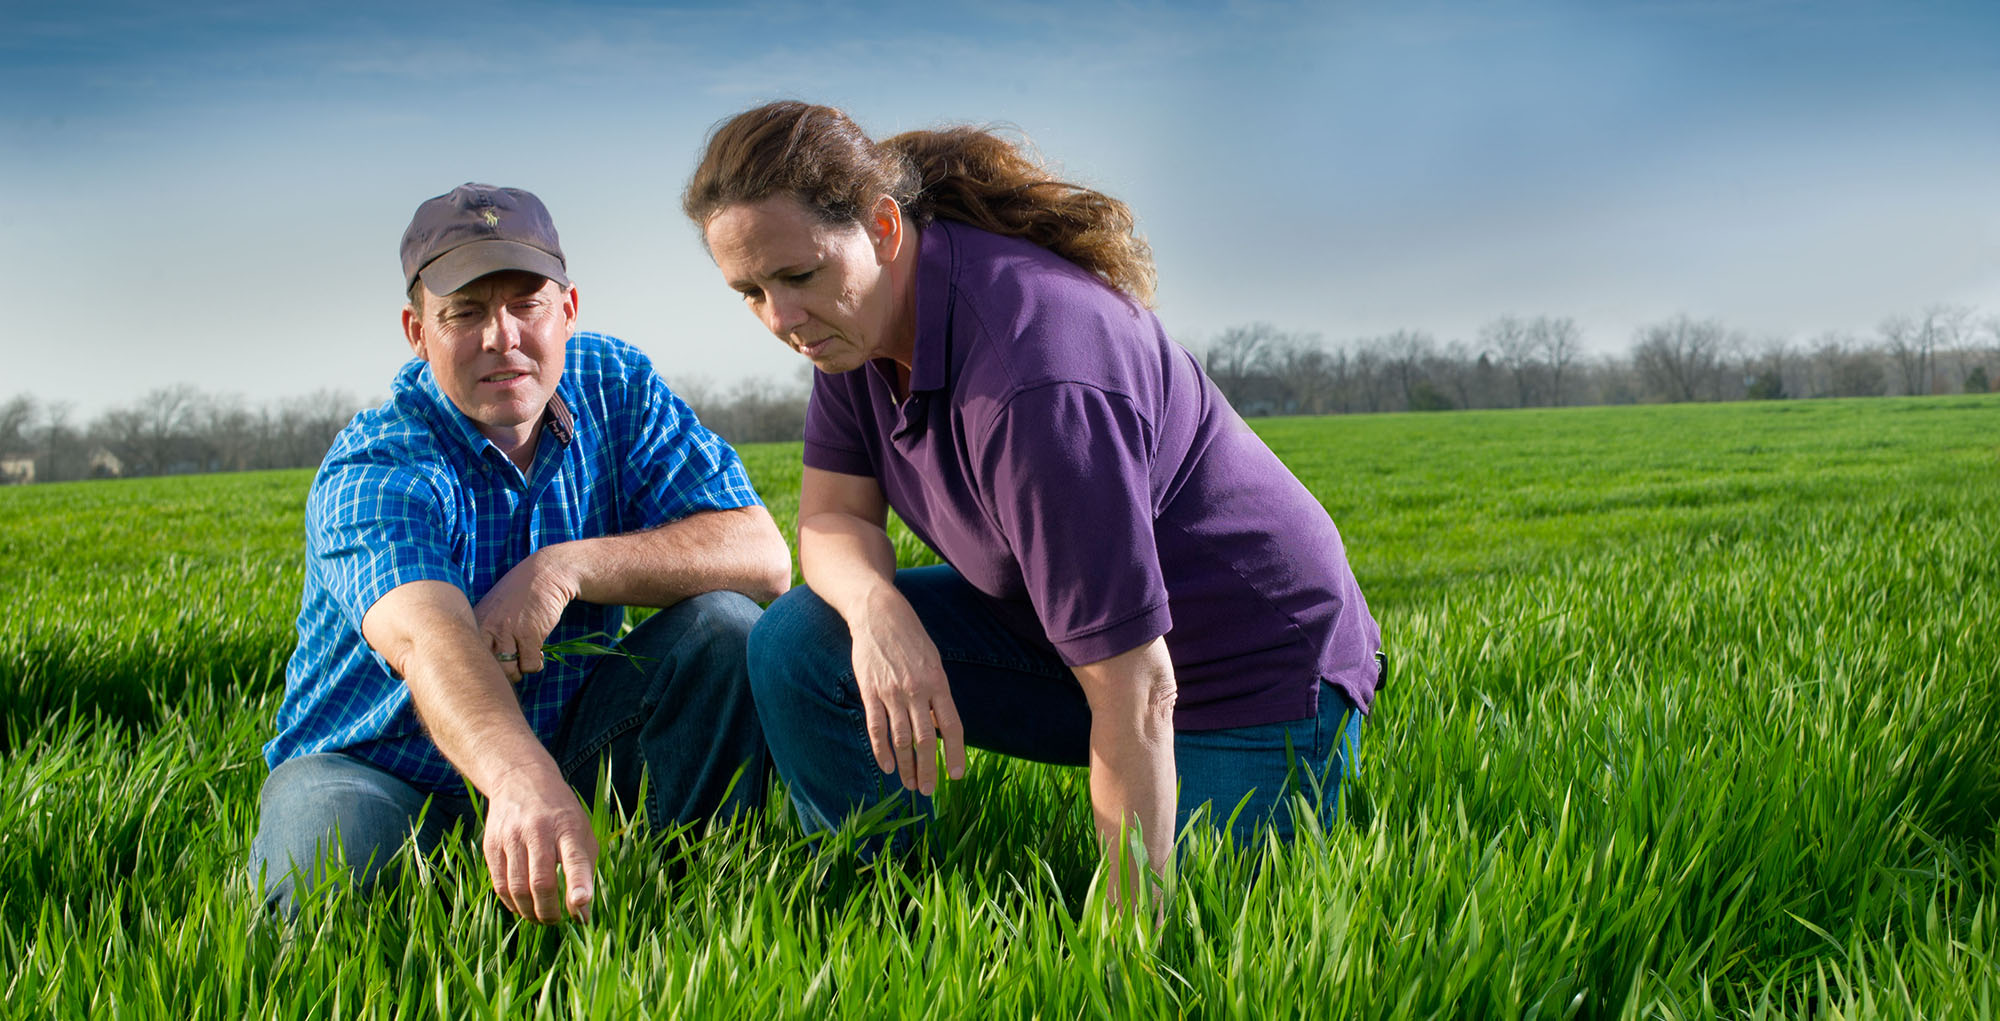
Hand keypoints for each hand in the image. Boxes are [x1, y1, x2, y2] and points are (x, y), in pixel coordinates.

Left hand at [473, 547, 578, 682]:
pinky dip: (536, 663)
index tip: (494, 665)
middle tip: (514, 665)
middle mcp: (487, 627)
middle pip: (489, 669)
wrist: (545, 574)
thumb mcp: (493, 610)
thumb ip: (485, 635)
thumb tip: (484, 669)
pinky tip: (538, 651)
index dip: (482, 668)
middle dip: (504, 672)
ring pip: (510, 671)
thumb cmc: (520, 596)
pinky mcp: (529, 635)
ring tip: (525, 658)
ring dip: (521, 670)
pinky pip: (531, 666)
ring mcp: (508, 631)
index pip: (468, 658)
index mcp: (475, 622)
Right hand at [480, 764, 598, 923]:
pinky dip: (512, 903)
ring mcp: (511, 837)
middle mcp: (538, 831)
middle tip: (556, 921)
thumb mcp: (582, 833)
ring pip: (517, 888)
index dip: (578, 883)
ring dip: (530, 912)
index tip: (581, 904)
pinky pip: (500, 885)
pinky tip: (522, 907)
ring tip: (540, 918)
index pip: (574, 858)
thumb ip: (585, 871)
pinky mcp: (491, 844)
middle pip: (541, 882)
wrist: (520, 780)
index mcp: (567, 827)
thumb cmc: (561, 815)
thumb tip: (583, 915)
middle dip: (549, 911)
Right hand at [849, 591, 966, 794]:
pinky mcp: (871, 692)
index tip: (957, 775)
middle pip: (926, 740)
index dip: (956, 753)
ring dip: (906, 766)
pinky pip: (877, 728)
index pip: (952, 727)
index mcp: (939, 683)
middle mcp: (918, 691)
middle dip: (928, 769)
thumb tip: (939, 728)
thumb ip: (937, 695)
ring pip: (902, 739)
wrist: (879, 615)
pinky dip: (882, 750)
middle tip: (928, 790)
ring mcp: (892, 692)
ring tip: (909, 785)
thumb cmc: (911, 639)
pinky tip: (887, 766)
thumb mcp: (934, 662)